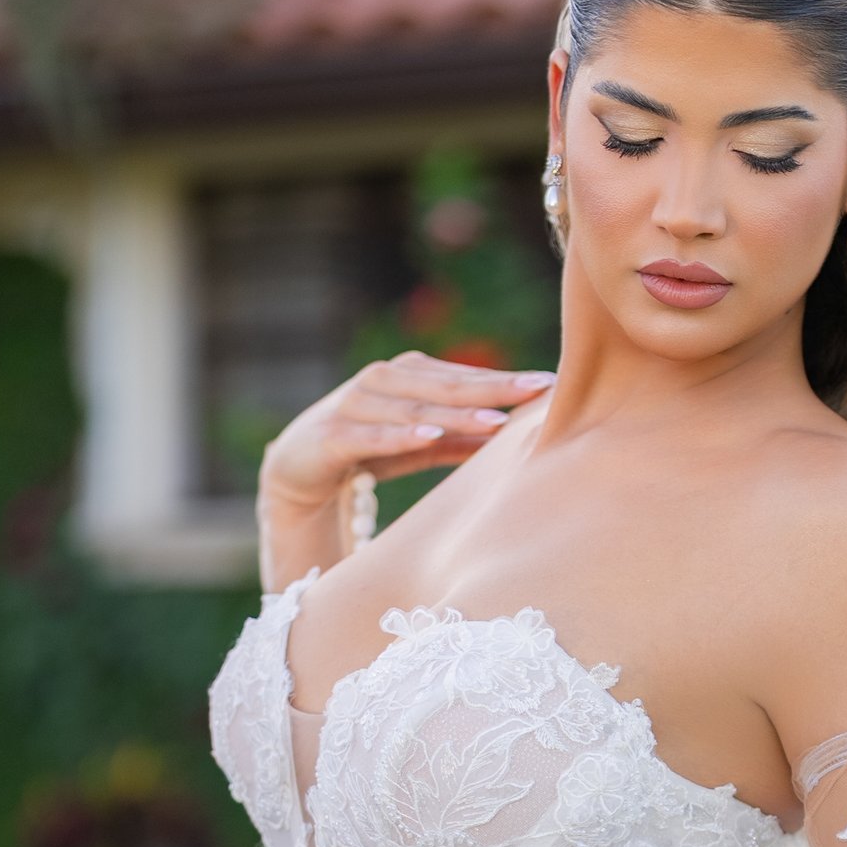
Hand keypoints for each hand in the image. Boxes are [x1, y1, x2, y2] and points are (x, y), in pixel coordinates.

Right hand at [257, 351, 552, 586]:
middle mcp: (382, 381)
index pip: (463, 377)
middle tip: (535, 390)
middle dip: (492, 387)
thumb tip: (514, 438)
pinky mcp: (331, 434)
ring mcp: (355, 404)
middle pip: (445, 385)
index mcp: (408, 377)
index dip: (504, 380)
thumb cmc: (367, 452)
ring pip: (412, 407)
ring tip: (495, 419)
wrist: (297, 470)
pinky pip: (370, 434)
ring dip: (454, 413)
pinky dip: (399, 435)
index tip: (548, 384)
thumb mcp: (420, 446)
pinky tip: (429, 435)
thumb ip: (460, 438)